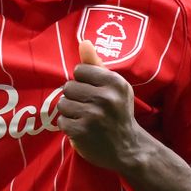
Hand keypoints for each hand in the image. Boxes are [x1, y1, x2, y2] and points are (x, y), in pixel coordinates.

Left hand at [57, 40, 144, 171]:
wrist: (128, 148)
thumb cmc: (118, 112)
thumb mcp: (114, 87)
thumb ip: (96, 65)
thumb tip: (83, 42)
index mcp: (114, 82)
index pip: (79, 71)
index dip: (83, 82)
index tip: (93, 93)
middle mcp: (105, 97)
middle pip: (68, 87)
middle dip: (75, 98)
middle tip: (89, 108)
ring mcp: (93, 115)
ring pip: (62, 104)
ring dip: (70, 112)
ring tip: (85, 118)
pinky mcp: (82, 131)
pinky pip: (61, 121)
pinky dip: (69, 126)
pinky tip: (82, 129)